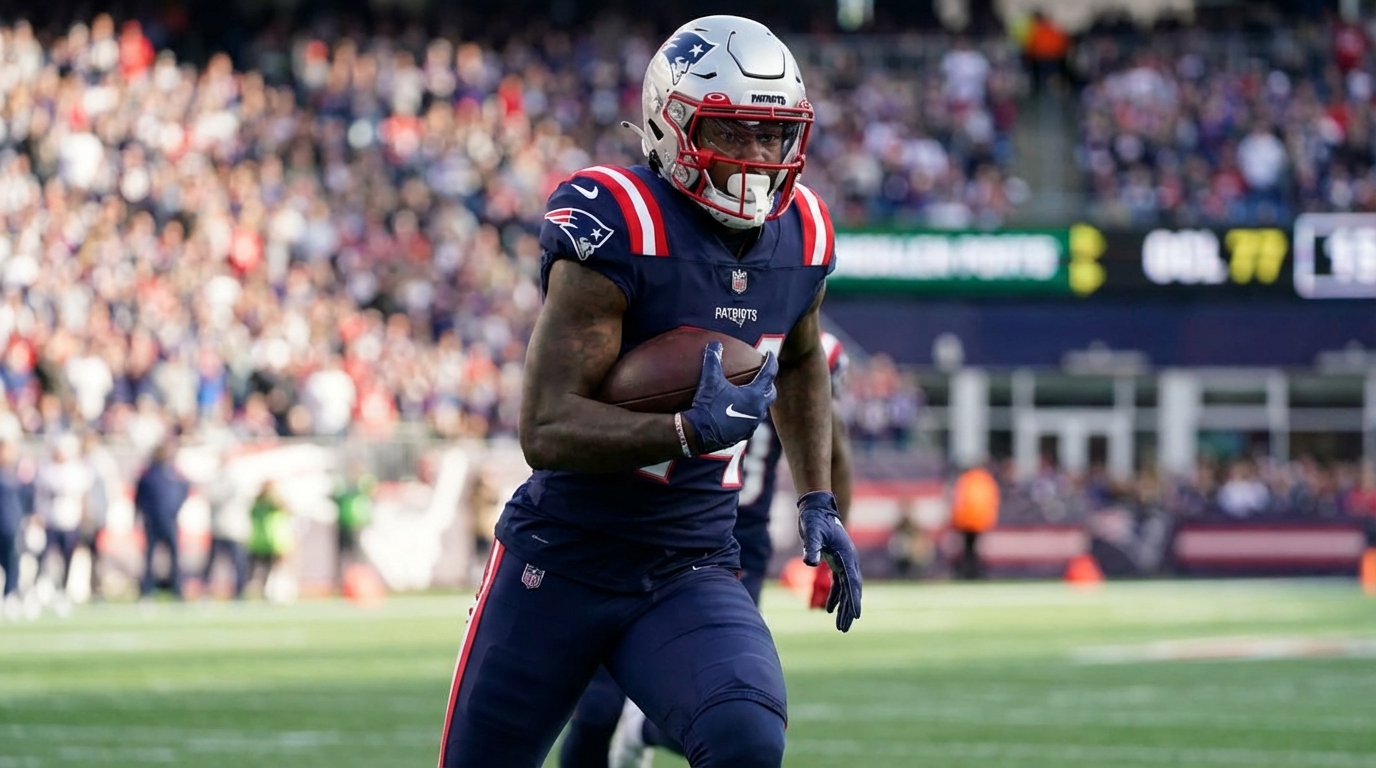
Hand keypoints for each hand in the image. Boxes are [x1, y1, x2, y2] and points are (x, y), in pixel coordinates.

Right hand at [681, 341, 777, 454]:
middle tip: (763, 376)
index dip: (770, 362)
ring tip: (750, 394)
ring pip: (761, 410)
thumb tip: (714, 344)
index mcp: (754, 395)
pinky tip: (739, 413)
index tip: (769, 354)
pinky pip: (751, 422)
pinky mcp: (743, 435)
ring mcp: (752, 425)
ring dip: (758, 401)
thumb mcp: (709, 381)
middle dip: (769, 384)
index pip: (769, 374)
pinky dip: (748, 414)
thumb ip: (713, 360)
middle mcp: (758, 410)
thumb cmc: (707, 406)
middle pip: (770, 394)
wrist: (699, 434)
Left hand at [797, 491, 861, 631]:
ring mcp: (843, 562)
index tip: (856, 616)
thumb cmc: (815, 519)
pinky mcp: (835, 562)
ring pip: (846, 590)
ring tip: (840, 626)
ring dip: (843, 607)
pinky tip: (829, 609)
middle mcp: (848, 561)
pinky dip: (835, 597)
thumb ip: (812, 548)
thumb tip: (809, 563)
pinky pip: (839, 584)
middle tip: (844, 629)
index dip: (854, 600)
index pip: (852, 583)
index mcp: (847, 556)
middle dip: (849, 610)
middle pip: (852, 590)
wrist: (817, 509)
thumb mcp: (812, 533)